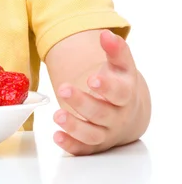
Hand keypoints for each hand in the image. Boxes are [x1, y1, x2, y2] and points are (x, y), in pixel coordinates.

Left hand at [53, 29, 138, 154]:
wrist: (127, 110)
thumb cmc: (120, 82)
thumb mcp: (120, 65)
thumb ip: (115, 49)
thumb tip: (107, 34)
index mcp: (125, 95)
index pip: (120, 93)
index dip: (107, 87)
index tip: (93, 79)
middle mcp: (117, 116)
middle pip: (101, 113)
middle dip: (82, 103)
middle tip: (63, 89)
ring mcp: (106, 132)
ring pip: (92, 135)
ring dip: (74, 127)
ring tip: (57, 115)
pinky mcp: (94, 144)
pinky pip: (83, 149)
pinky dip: (71, 145)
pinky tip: (57, 136)